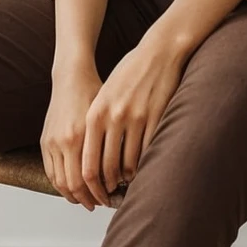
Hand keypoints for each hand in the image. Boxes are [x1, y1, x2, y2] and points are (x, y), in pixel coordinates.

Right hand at [40, 60, 106, 210]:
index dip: (98, 193)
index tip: (109, 198)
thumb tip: (124, 171)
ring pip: (59, 182)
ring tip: (87, 199)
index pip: (87, 178)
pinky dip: (61, 184)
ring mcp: (51, 141)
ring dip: (73, 195)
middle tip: (101, 203)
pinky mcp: (45, 140)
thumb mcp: (107, 116)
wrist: (71, 76)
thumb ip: (111, 143)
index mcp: (80, 135)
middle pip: (72, 185)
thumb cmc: (93, 91)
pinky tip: (73, 186)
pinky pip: (50, 171)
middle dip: (87, 198)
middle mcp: (63, 140)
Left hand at [80, 35, 186, 207]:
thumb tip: (92, 157)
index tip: (94, 192)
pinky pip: (148, 152)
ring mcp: (136, 119)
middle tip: (110, 193)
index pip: (87, 162)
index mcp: (95, 113)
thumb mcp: (104, 94)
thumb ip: (96, 122)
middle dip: (108, 186)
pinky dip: (144, 164)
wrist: (158, 52)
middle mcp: (113, 117)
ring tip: (126, 181)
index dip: (90, 184)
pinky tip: (143, 167)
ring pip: (129, 164)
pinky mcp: (156, 119)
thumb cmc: (129, 72)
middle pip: (107, 168)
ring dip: (127, 177)